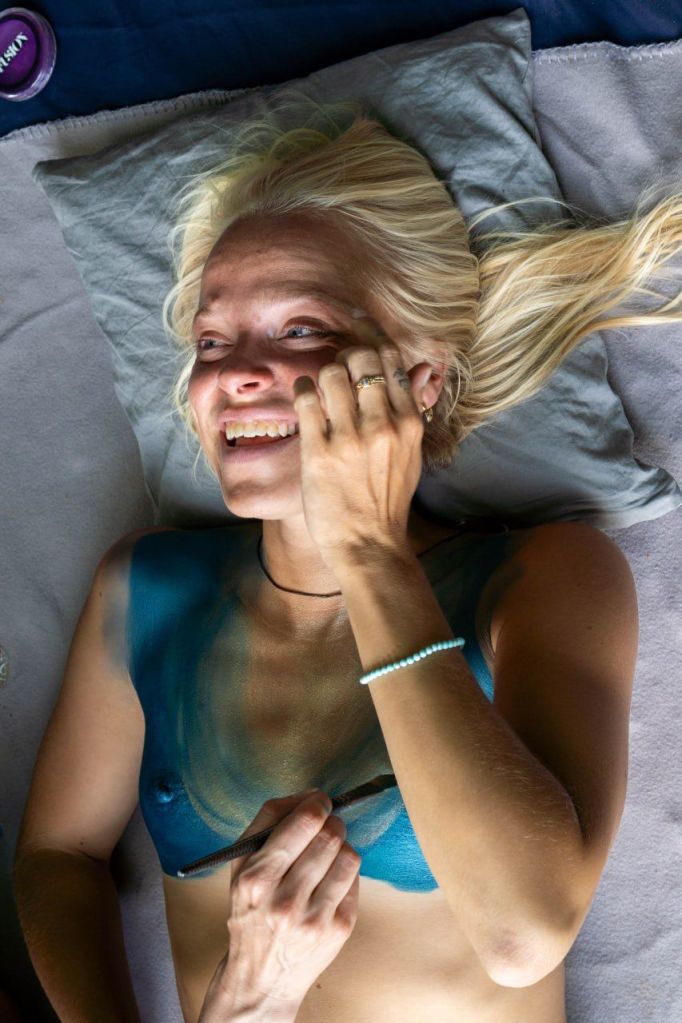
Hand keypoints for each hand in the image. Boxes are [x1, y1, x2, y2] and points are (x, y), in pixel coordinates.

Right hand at [197, 789, 360, 1020]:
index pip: (302, 823)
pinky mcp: (338, 930)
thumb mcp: (240, 866)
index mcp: (256, 879)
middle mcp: (285, 900)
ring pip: (348, 855)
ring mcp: (315, 918)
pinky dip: (346, 872)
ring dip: (342, 846)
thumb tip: (308, 795)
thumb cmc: (250, 911)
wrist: (260, 978)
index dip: (317, 804)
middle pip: (329, 836)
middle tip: (326, 825)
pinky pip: (356, 880)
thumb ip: (267, 822)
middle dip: (332, 822)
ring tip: (328, 853)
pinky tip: (330, 880)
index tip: (319, 801)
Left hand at [292, 342, 424, 568]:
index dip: (371, 344)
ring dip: (321, 376)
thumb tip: (423, 368)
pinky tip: (303, 397)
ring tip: (319, 390)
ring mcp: (349, 439)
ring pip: (331, 374)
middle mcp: (382, 425)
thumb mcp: (411, 452)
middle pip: (360, 359)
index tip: (359, 344)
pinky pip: (305, 400)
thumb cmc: (388, 499)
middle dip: (345, 359)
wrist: (369, 545)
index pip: (390, 360)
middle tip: (338, 374)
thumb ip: (414, 407)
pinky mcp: (318, 453)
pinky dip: (301, 390)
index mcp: (409, 423)